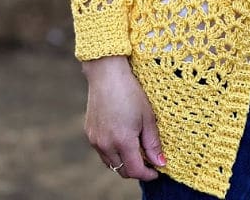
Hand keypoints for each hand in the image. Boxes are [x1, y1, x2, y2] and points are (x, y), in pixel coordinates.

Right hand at [81, 55, 165, 179]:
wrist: (107, 75)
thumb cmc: (131, 93)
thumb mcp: (148, 118)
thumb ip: (153, 143)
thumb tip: (160, 163)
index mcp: (123, 141)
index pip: (135, 170)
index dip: (148, 174)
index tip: (157, 171)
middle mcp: (106, 144)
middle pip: (121, 170)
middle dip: (136, 170)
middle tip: (148, 161)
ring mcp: (95, 140)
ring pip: (110, 163)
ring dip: (123, 162)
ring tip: (136, 150)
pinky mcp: (89, 133)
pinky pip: (102, 151)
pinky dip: (113, 152)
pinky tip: (122, 139)